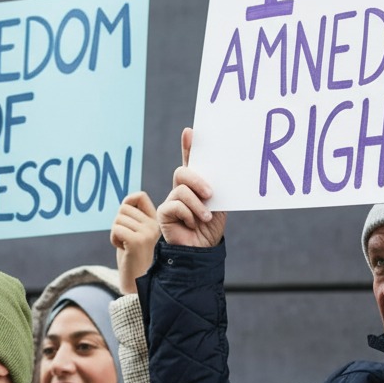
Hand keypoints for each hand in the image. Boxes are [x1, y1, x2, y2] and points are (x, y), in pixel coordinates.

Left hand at [111, 192, 159, 293]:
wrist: (139, 284)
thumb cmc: (135, 261)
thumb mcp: (137, 235)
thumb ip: (134, 219)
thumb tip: (126, 201)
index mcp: (157, 221)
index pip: (139, 196)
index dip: (127, 203)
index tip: (125, 220)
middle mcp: (155, 225)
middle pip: (124, 208)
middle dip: (118, 223)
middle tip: (125, 240)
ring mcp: (147, 232)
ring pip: (118, 219)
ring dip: (115, 233)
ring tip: (126, 246)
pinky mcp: (138, 241)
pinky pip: (116, 229)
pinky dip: (114, 239)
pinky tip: (123, 249)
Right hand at [158, 127, 225, 247]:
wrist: (202, 250)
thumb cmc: (211, 227)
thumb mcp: (218, 204)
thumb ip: (214, 188)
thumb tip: (220, 169)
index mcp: (195, 185)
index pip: (191, 162)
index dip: (189, 147)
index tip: (190, 132)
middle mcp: (181, 190)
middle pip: (182, 172)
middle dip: (197, 180)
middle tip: (210, 193)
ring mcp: (171, 201)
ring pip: (181, 190)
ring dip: (197, 204)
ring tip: (206, 217)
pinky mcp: (163, 213)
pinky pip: (174, 205)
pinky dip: (188, 214)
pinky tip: (192, 224)